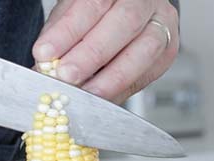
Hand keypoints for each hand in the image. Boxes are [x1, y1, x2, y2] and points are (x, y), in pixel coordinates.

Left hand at [33, 0, 178, 103]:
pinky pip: (148, 72)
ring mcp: (162, 23)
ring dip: (113, 77)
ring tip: (87, 93)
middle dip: (92, 54)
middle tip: (67, 76)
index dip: (68, 31)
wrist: (124, 14)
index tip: (44, 53)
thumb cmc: (93, 14)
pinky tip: (103, 97)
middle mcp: (144, 0)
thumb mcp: (70, 15)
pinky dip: (122, 88)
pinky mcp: (169, 49)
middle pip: (124, 22)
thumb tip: (44, 67)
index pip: (93, 4)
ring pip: (146, 49)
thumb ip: (59, 37)